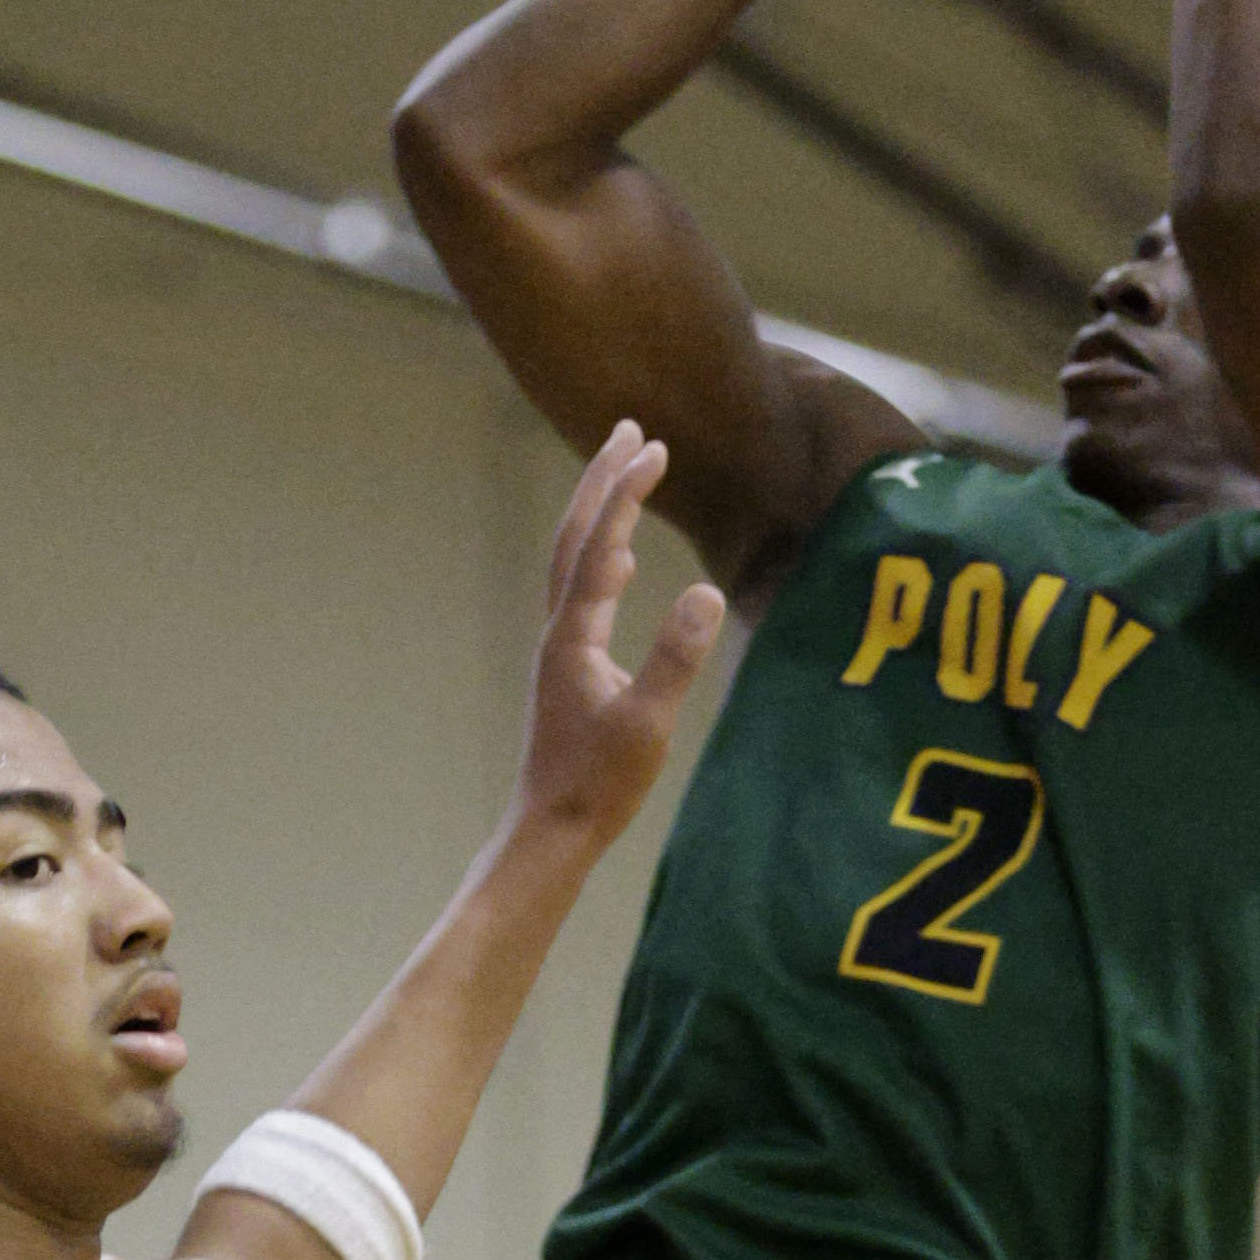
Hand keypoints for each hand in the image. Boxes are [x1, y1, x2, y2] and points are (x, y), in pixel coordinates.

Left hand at [510, 423, 727, 855]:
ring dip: (600, 512)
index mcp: (573, 635)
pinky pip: (584, 593)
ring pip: (575, 560)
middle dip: (603, 480)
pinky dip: (603, 558)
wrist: (551, 830)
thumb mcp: (648, 723)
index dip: (625, 492)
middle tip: (632, 430)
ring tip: (627, 475)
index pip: (600, 544)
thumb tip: (708, 593)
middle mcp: (559, 631)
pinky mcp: (571, 668)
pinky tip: (625, 562)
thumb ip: (676, 657)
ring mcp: (561, 649)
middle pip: (575, 536)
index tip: (655, 445)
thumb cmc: (599, 785)